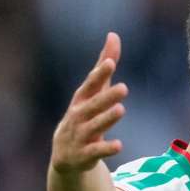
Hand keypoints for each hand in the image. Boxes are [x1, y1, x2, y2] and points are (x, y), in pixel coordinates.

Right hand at [50, 33, 127, 174]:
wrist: (66, 155)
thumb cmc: (84, 115)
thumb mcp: (93, 92)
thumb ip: (104, 66)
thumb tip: (114, 35)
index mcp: (81, 100)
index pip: (90, 85)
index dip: (99, 74)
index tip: (110, 62)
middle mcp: (79, 116)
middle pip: (93, 105)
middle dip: (106, 97)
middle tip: (123, 87)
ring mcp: (80, 135)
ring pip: (94, 126)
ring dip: (106, 118)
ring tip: (121, 109)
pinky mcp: (84, 155)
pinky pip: (96, 151)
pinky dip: (106, 148)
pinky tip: (119, 145)